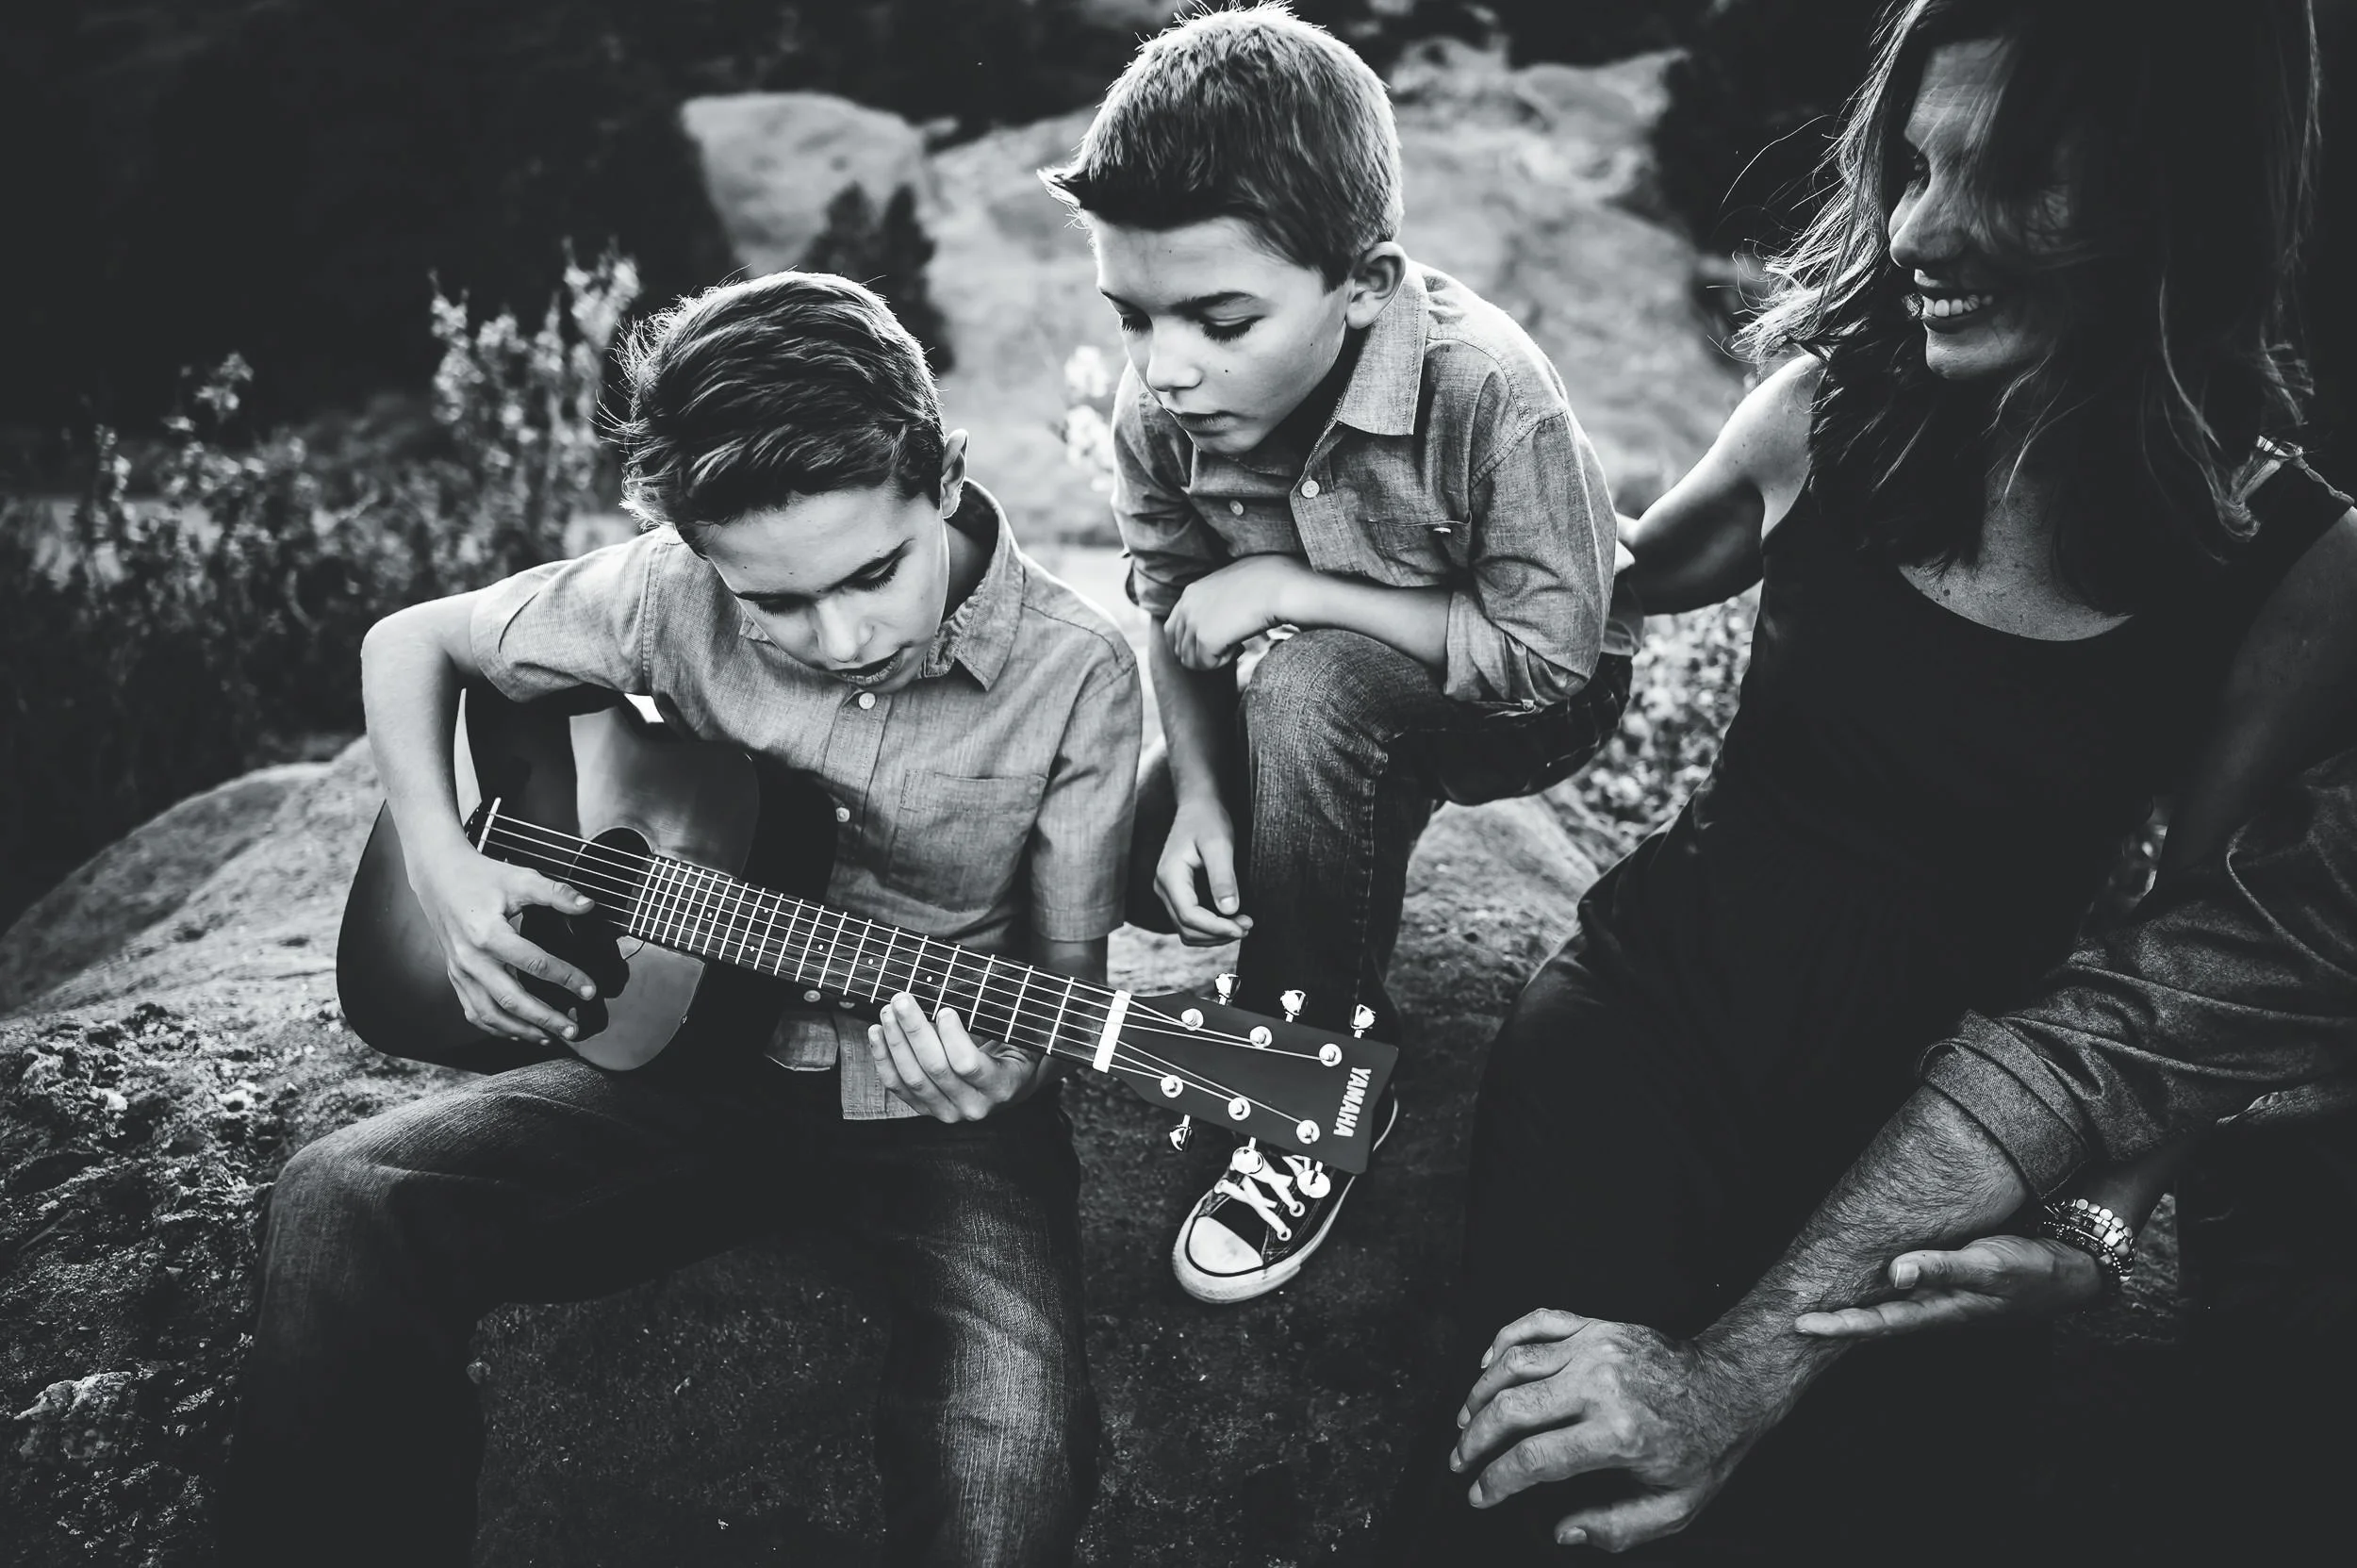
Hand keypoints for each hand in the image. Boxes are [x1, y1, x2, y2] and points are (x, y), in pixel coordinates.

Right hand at [412, 844, 599, 1043]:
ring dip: (521, 1031)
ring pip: (490, 1014)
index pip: (534, 963)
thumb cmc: (482, 877)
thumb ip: (556, 894)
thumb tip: (589, 907)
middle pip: (511, 999)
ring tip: (550, 1038)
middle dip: (545, 1019)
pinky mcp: (455, 977)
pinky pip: (474, 1011)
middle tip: (573, 1030)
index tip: (590, 990)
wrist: (438, 877)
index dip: (566, 978)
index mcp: (488, 934)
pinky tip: (519, 1032)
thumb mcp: (521, 879)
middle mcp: (470, 959)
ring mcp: (459, 971)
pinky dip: (497, 1027)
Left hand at [867, 992, 1046, 1120]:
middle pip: (934, 1068)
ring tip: (888, 1011)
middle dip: (915, 1029)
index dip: (952, 1036)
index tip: (944, 1009)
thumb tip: (965, 991)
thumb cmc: (1016, 1051)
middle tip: (902, 1000)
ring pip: (912, 1077)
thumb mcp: (1020, 1035)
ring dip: (896, 1041)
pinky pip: (897, 1086)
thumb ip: (1001, 1020)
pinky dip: (883, 1058)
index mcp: (1001, 1087)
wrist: (1011, 1084)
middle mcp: (973, 1106)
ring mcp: (946, 1111)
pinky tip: (878, 1033)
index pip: (968, 1065)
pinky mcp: (925, 1108)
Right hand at [1153, 796, 1252, 944]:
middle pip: (1187, 928)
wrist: (1199, 806)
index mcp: (1170, 876)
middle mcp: (1163, 887)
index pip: (1189, 915)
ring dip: (1214, 934)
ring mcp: (1168, 892)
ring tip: (1242, 926)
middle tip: (1248, 926)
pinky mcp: (1178, 893)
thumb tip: (1229, 910)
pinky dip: (1210, 927)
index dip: (1217, 927)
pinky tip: (1230, 920)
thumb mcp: (1219, 844)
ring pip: (1187, 929)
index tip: (1243, 928)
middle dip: (1218, 933)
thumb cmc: (1209, 819)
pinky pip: (1190, 920)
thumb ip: (1223, 877)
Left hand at [1164, 555, 1311, 669]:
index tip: (1213, 645)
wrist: (1278, 586)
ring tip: (1233, 644)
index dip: (1190, 644)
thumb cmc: (1265, 586)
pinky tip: (1237, 646)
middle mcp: (1186, 607)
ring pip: (1190, 660)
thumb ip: (1214, 605)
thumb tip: (1216, 627)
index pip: (1173, 629)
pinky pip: (1205, 665)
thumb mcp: (1230, 589)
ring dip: (1211, 658)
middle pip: (1178, 648)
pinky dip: (1221, 662)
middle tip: (1225, 647)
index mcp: (1190, 593)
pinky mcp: (1205, 639)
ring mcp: (1193, 623)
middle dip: (1200, 654)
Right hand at [1451, 1310, 1769, 1551]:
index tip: (1478, 1494)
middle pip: (1512, 1408)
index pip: (1534, 1459)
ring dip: (1479, 1394)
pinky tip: (1487, 1366)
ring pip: (1514, 1364)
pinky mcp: (1596, 1326)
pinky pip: (1535, 1323)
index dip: (1497, 1481)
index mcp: (1618, 1433)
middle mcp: (1601, 1384)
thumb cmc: (1702, 1448)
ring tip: (1465, 1420)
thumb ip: (1615, 1527)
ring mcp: (1596, 1347)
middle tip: (1460, 1459)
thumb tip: (1563, 1532)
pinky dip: (1503, 1341)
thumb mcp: (1673, 1508)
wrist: (1731, 1386)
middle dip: (1475, 1439)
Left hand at [1793, 1235, 2105, 1339]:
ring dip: (1849, 1306)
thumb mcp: (1987, 1264)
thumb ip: (1942, 1267)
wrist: (2068, 1271)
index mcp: (1939, 1312)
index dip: (1838, 1325)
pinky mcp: (1944, 1280)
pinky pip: (1901, 1288)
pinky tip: (1856, 1278)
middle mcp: (1932, 1309)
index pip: (1877, 1322)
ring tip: (1807, 1302)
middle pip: (1872, 1320)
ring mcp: (1938, 1297)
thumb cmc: (2029, 1268)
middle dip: (1832, 1323)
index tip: (1800, 1324)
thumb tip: (1895, 1271)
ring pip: (1884, 1305)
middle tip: (1785, 1320)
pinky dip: (1873, 1286)